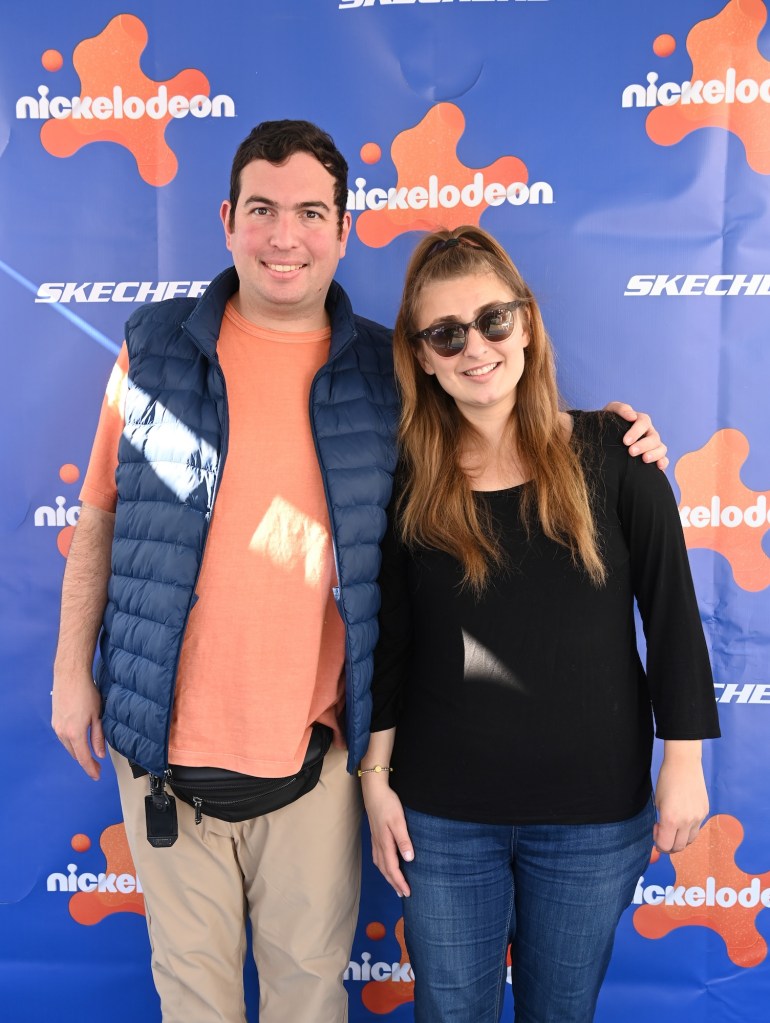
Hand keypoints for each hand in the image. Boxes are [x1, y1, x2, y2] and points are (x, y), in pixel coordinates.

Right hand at [51, 670, 104, 779]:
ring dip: (78, 751)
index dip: (91, 769)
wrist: (70, 676)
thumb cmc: (86, 692)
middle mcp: (63, 732)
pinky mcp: (55, 721)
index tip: (97, 775)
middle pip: (75, 754)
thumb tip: (100, 754)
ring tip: (90, 753)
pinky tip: (79, 739)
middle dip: (86, 761)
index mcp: (75, 733)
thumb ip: (98, 737)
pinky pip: (64, 737)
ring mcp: (57, 726)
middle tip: (97, 765)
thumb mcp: (97, 716)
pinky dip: (72, 742)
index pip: (83, 758)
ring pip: (68, 746)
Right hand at [362, 778, 413, 896]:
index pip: (393, 869)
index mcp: (385, 843)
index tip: (407, 893)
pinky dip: (383, 866)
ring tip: (395, 884)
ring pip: (380, 864)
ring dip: (387, 876)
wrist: (374, 792)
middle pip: (385, 870)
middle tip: (402, 894)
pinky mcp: (375, 835)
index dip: (400, 882)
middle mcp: (378, 845)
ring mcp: (375, 840)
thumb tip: (409, 860)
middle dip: (393, 883)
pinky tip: (386, 865)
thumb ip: (403, 840)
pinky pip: (378, 857)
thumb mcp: (399, 821)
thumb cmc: (388, 804)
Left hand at [604, 401, 668, 469]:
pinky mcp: (655, 458)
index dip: (636, 431)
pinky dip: (664, 462)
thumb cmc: (609, 423)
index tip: (625, 441)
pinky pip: (664, 459)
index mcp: (640, 421)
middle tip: (631, 452)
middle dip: (643, 445)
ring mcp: (653, 445)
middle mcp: (649, 433)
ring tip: (644, 459)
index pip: (643, 422)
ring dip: (655, 454)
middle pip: (653, 437)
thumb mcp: (611, 412)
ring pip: (661, 448)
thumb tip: (632, 416)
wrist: (604, 439)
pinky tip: (659, 467)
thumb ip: (621, 409)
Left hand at [653, 749, 708, 853]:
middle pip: (679, 847)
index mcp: (671, 819)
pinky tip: (683, 817)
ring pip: (690, 840)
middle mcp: (687, 822)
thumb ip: (661, 821)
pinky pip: (697, 828)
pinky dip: (688, 829)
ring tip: (673, 827)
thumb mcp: (658, 802)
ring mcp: (698, 818)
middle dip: (669, 845)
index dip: (659, 844)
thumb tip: (663, 833)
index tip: (656, 833)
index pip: (666, 845)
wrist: (684, 764)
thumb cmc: (666, 780)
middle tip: (663, 833)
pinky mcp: (705, 812)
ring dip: (680, 839)